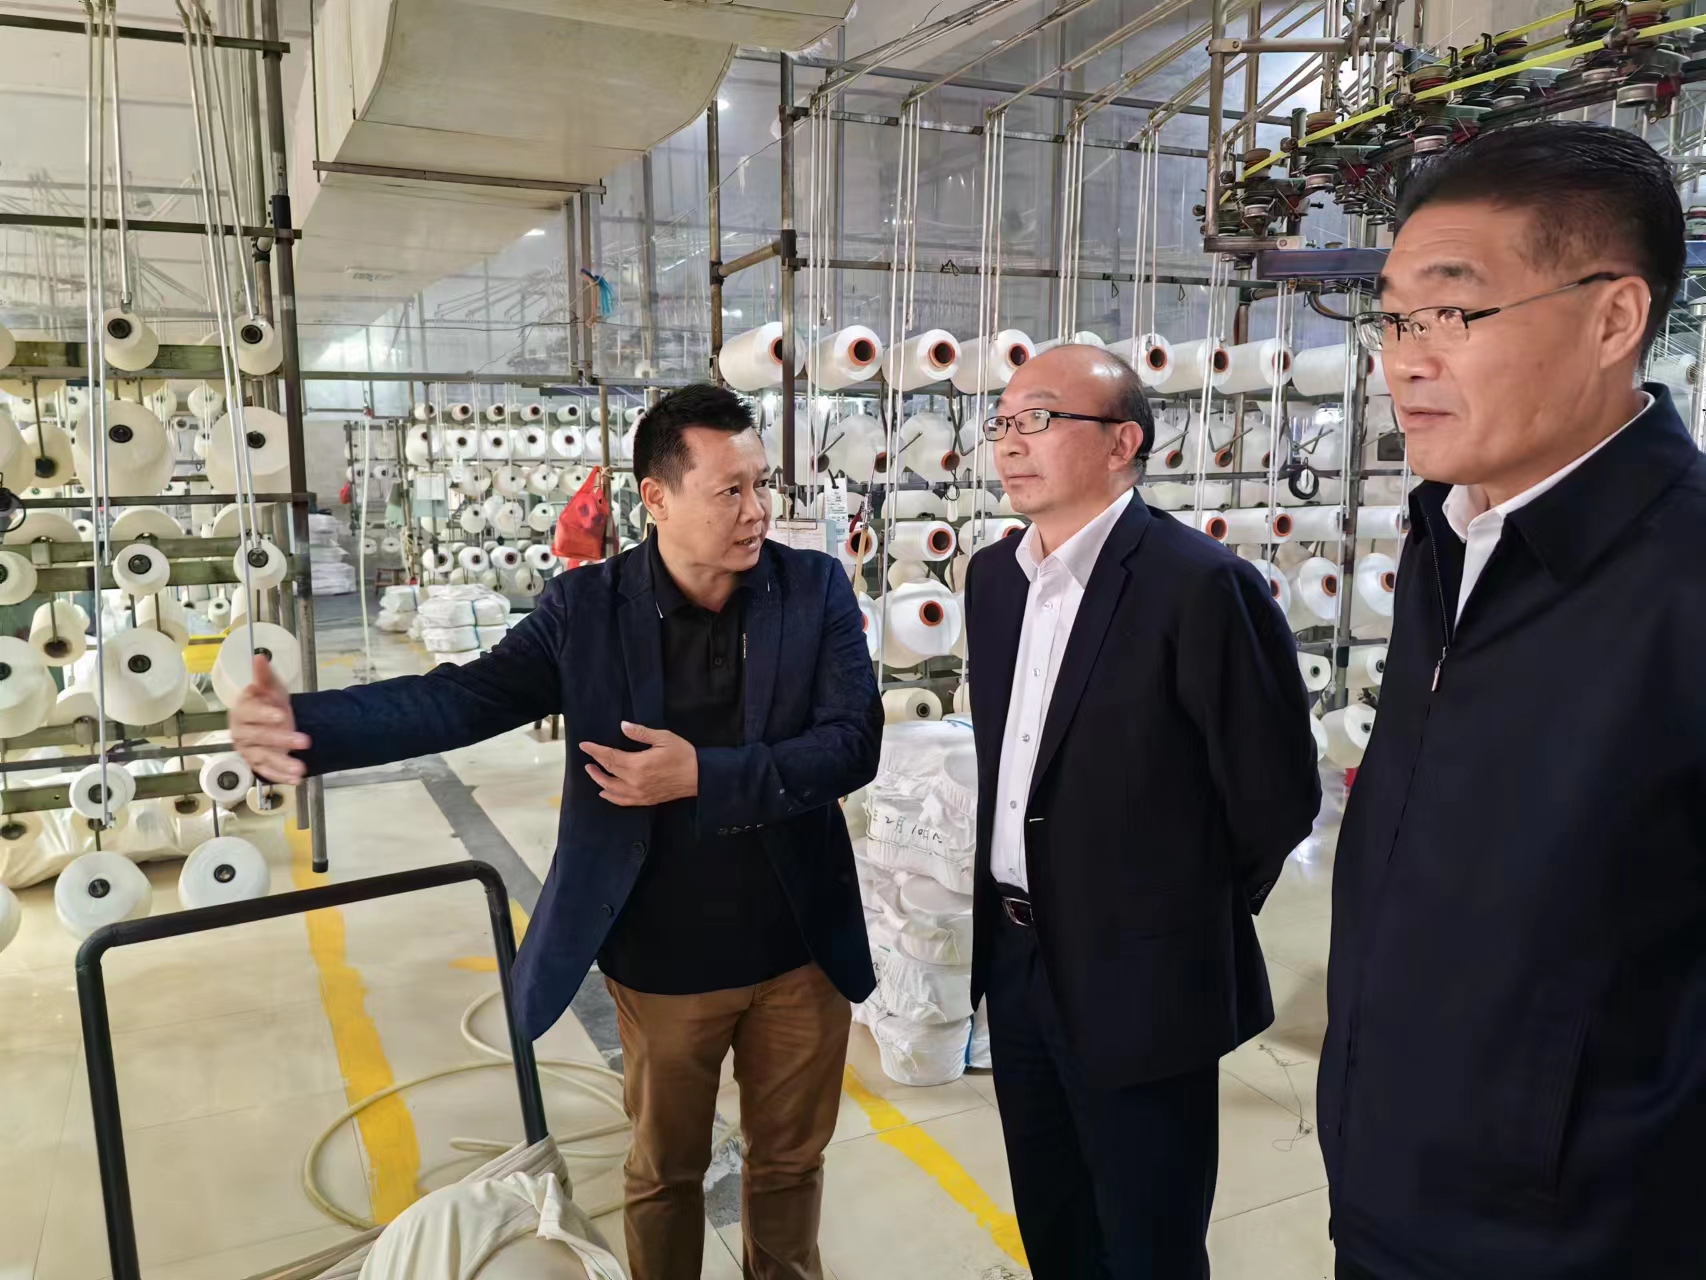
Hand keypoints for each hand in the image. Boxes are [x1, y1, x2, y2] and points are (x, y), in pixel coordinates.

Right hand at [229, 655, 309, 783]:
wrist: (271, 720)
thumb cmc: (267, 703)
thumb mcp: (271, 688)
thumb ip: (265, 676)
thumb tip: (259, 656)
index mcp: (242, 711)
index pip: (250, 713)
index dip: (264, 714)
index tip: (282, 715)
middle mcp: (241, 732)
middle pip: (259, 737)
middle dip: (282, 739)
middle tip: (306, 741)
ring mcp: (248, 750)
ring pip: (263, 758)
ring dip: (282, 763)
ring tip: (302, 768)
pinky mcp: (256, 763)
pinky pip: (267, 771)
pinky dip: (281, 776)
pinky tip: (296, 779)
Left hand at [579, 722, 697, 806]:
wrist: (699, 776)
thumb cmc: (683, 754)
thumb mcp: (663, 737)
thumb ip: (640, 733)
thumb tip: (622, 726)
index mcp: (638, 764)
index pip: (609, 757)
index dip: (595, 751)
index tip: (585, 745)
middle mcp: (635, 781)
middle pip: (608, 773)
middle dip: (595, 765)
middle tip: (588, 758)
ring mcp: (639, 793)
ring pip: (612, 790)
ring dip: (599, 781)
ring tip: (593, 773)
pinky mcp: (646, 800)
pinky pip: (623, 801)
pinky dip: (611, 797)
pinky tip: (606, 793)